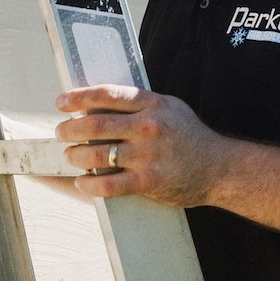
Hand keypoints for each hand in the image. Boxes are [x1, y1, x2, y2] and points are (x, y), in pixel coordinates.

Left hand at [53, 85, 235, 205]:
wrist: (218, 167)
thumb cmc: (188, 136)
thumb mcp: (168, 107)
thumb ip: (138, 103)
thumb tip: (97, 103)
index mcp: (152, 104)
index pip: (107, 95)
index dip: (78, 97)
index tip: (61, 102)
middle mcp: (148, 127)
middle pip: (94, 125)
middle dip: (69, 129)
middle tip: (61, 133)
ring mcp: (148, 155)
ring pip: (96, 155)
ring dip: (75, 156)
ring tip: (71, 156)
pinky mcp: (148, 182)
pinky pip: (108, 185)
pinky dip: (89, 184)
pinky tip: (82, 182)